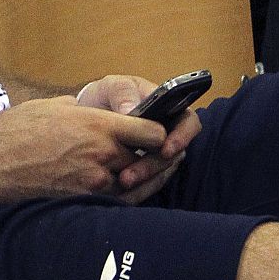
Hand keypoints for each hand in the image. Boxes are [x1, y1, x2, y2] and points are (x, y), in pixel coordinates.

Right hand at [0, 93, 168, 199]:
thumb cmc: (19, 129)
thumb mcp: (57, 106)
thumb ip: (86, 110)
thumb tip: (98, 112)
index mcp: (99, 126)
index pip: (153, 133)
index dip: (160, 132)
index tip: (159, 131)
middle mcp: (102, 155)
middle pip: (148, 160)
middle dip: (156, 156)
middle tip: (164, 153)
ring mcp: (93, 183)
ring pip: (137, 184)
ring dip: (146, 178)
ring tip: (154, 171)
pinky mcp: (82, 202)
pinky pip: (118, 202)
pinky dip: (130, 195)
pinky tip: (132, 188)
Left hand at [77, 74, 202, 202]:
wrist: (89, 114)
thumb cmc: (108, 96)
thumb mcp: (113, 86)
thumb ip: (123, 93)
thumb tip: (131, 110)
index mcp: (170, 109)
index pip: (189, 123)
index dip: (182, 137)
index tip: (166, 149)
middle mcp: (169, 133)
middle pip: (175, 154)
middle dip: (154, 166)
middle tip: (131, 175)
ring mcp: (158, 154)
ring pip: (162, 172)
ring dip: (144, 181)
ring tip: (122, 183)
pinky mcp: (145, 170)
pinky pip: (148, 184)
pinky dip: (137, 189)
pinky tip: (120, 193)